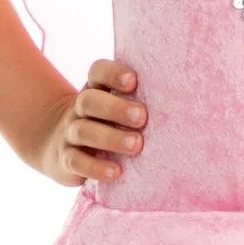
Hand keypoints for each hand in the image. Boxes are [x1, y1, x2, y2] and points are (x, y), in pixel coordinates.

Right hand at [30, 57, 148, 187]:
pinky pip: (76, 161)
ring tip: (137, 145)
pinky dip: (95, 167)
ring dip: (110, 138)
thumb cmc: (104, 124)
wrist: (57, 146)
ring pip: (83, 131)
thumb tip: (186, 104)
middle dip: (116, 108)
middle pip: (90, 100)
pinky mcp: (65, 160)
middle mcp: (79, 109)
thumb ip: (138, 102)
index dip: (113, 73)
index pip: (98, 72)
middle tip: (142, 117)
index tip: (134, 81)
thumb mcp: (115, 108)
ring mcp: (70, 134)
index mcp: (95, 90)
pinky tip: (116, 172)